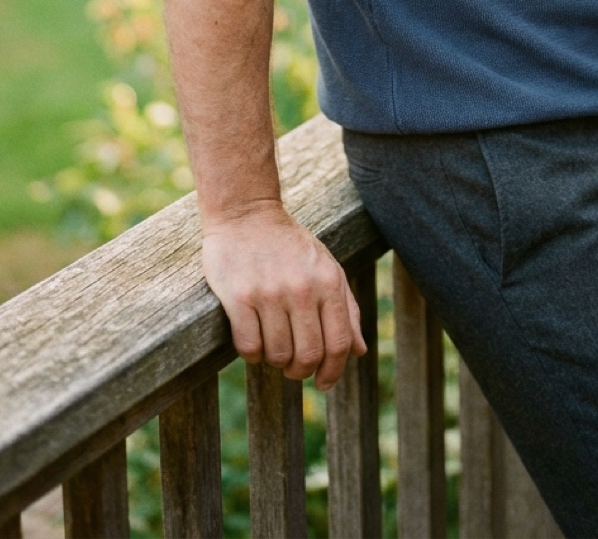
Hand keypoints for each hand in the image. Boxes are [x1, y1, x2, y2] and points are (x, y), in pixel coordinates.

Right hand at [201, 202, 366, 389]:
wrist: (247, 213)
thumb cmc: (290, 246)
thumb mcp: (327, 269)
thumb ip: (346, 309)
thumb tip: (359, 352)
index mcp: (328, 282)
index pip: (339, 343)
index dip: (333, 371)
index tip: (323, 383)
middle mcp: (302, 288)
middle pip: (308, 355)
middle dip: (301, 372)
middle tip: (293, 368)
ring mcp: (269, 292)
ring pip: (277, 355)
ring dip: (275, 362)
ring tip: (273, 348)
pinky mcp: (239, 296)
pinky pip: (249, 346)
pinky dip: (253, 355)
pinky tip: (254, 342)